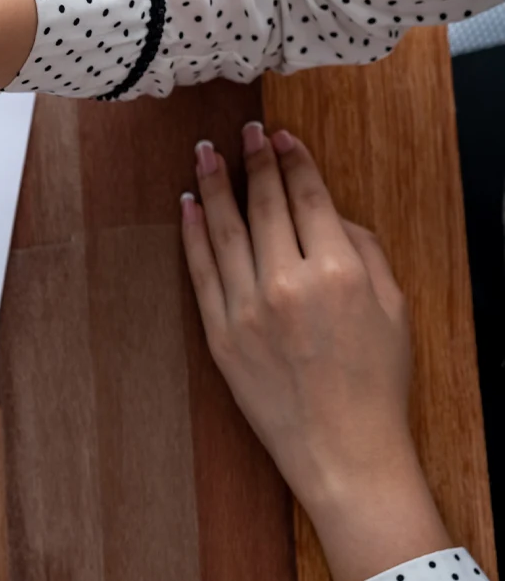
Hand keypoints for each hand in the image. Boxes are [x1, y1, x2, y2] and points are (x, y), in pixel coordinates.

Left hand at [183, 122, 449, 580]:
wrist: (342, 449)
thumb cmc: (376, 382)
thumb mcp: (394, 307)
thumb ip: (365, 251)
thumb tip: (332, 215)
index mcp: (338, 271)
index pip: (308, 198)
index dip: (293, 161)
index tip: (280, 136)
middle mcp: (288, 283)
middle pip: (264, 206)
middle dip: (252, 162)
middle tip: (242, 132)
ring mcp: (247, 310)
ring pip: (225, 232)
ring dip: (212, 187)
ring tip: (203, 154)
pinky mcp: (219, 336)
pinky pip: (201, 273)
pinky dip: (192, 236)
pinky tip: (186, 207)